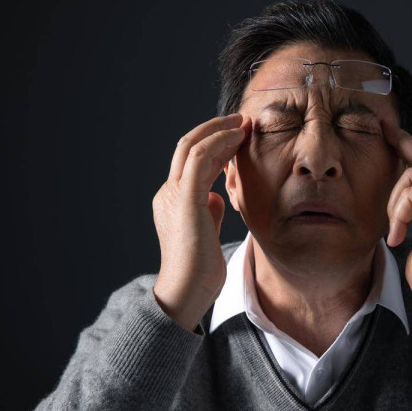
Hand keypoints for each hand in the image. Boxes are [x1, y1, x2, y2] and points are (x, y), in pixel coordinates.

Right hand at [152, 113, 251, 330]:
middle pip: (186, 146)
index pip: (190, 162)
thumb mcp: (206, 233)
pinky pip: (200, 158)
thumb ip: (208, 212)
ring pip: (192, 146)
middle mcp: (168, 192)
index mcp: (172, 200)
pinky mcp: (185, 198)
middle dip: (214, 129)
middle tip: (241, 119)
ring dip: (219, 130)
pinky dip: (219, 142)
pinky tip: (238, 137)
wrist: (187, 291)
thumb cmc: (200, 270)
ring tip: (243, 122)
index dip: (214, 145)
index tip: (238, 136)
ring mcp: (173, 194)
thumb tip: (216, 196)